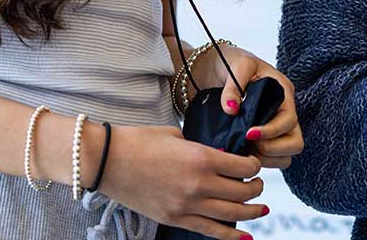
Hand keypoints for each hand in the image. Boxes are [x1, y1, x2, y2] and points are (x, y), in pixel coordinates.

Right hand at [103, 125, 266, 239]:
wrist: (107, 160)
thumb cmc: (138, 141)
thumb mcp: (177, 136)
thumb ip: (202, 149)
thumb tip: (220, 159)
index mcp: (201, 158)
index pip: (244, 167)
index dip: (254, 165)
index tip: (252, 163)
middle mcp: (199, 184)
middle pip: (243, 193)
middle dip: (256, 188)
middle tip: (257, 184)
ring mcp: (187, 206)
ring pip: (233, 215)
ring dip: (251, 212)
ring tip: (260, 209)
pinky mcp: (175, 219)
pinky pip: (211, 231)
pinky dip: (232, 236)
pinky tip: (245, 237)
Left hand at [189, 44, 303, 169]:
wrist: (215, 68)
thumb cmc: (230, 62)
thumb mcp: (236, 65)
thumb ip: (234, 86)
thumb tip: (232, 110)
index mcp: (283, 93)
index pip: (289, 121)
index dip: (271, 131)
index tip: (249, 133)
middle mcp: (284, 112)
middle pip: (295, 143)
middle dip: (272, 149)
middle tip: (250, 145)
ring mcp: (276, 126)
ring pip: (285, 155)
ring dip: (266, 158)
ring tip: (245, 150)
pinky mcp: (264, 137)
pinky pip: (271, 158)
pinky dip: (259, 160)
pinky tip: (242, 152)